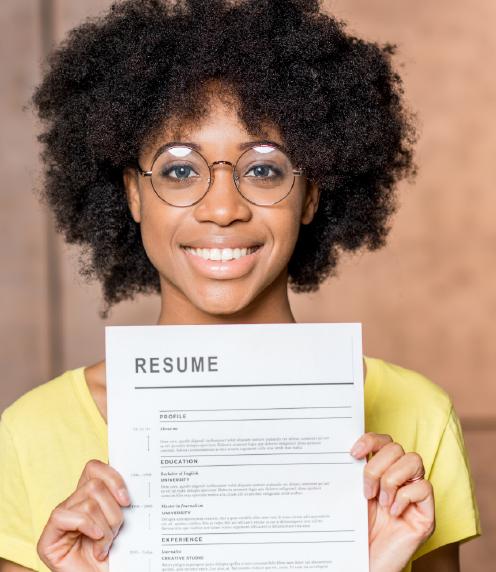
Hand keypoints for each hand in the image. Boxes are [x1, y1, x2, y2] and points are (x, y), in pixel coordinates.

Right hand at [37, 460, 129, 571]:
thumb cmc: (116, 556)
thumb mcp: (122, 521)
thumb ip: (119, 499)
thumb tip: (132, 476)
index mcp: (88, 498)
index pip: (94, 468)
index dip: (113, 478)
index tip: (127, 500)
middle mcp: (72, 505)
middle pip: (95, 485)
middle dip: (113, 511)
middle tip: (116, 533)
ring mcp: (59, 522)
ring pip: (87, 503)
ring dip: (105, 528)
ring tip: (105, 546)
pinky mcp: (47, 540)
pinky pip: (65, 516)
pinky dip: (87, 528)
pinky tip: (97, 547)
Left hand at [351, 433, 434, 571]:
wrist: (366, 563)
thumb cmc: (358, 531)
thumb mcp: (352, 496)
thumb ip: (355, 473)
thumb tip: (348, 450)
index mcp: (382, 472)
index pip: (384, 441)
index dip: (371, 440)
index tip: (354, 453)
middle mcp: (401, 479)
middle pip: (397, 448)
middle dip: (378, 466)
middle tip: (366, 491)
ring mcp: (415, 495)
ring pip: (414, 460)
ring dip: (392, 479)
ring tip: (381, 501)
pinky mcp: (426, 513)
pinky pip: (424, 487)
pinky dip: (405, 496)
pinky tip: (393, 512)